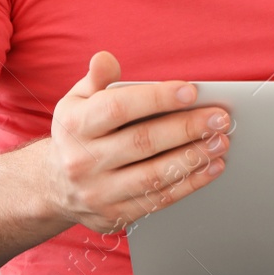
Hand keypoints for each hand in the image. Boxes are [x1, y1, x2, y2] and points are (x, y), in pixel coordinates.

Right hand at [43, 51, 230, 233]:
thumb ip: (97, 79)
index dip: (156, 98)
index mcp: (75, 125)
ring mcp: (98, 192)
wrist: (52, 184)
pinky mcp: (114, 215)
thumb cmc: (78, 132)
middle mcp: (82, 161)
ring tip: (221, 141)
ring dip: (193, 158)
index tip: (191, 91)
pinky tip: (212, 167)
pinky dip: (189, 184)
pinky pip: (158, 200)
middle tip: (220, 118)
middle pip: (142, 143)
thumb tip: (104, 59)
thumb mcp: (78, 101)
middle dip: (186, 128)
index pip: (118, 108)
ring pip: (153, 176)